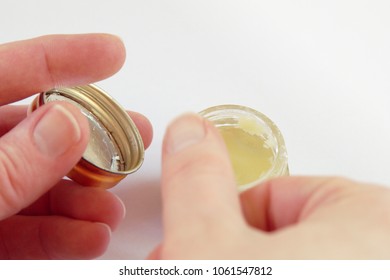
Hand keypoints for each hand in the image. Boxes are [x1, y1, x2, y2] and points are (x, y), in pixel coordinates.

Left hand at [0, 34, 152, 258]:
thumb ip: (9, 165)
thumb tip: (67, 123)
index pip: (8, 70)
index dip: (63, 56)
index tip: (112, 53)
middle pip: (35, 131)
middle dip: (89, 138)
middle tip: (131, 135)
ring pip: (36, 182)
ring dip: (81, 195)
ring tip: (111, 206)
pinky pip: (25, 226)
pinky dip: (61, 233)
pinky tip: (91, 236)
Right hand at [152, 113, 389, 258]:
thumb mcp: (211, 246)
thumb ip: (198, 181)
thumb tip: (189, 131)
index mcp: (370, 219)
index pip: (278, 192)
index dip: (229, 218)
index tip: (208, 242)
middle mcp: (382, 248)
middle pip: (283, 230)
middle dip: (233, 248)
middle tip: (209, 266)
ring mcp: (371, 268)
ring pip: (292, 259)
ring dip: (244, 266)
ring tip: (223, 275)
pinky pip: (308, 270)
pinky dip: (272, 276)